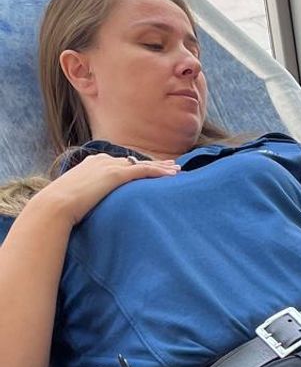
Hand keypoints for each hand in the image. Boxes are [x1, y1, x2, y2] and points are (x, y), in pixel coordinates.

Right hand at [32, 153, 178, 225]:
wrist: (56, 204)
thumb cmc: (61, 206)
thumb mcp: (77, 196)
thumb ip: (89, 194)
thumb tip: (93, 205)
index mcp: (92, 163)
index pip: (121, 162)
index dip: (138, 165)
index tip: (151, 168)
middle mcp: (102, 160)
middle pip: (134, 161)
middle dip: (154, 164)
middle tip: (171, 166)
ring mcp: (109, 166)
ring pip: (142, 164)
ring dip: (162, 167)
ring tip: (178, 170)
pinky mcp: (115, 174)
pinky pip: (143, 171)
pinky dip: (159, 172)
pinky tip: (173, 175)